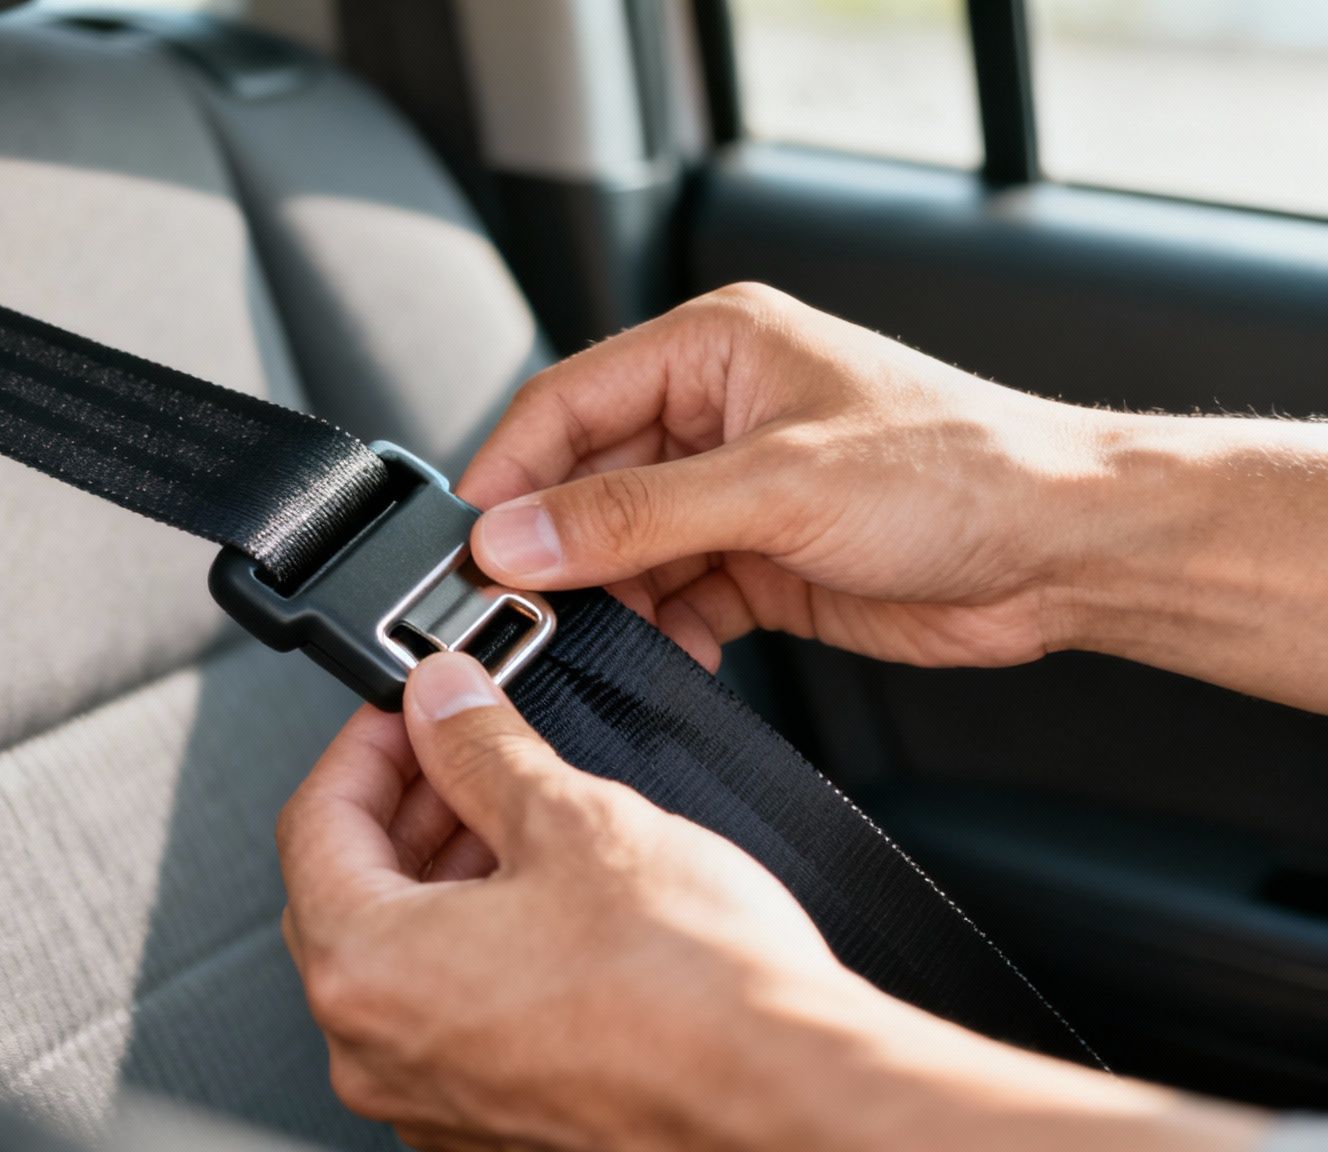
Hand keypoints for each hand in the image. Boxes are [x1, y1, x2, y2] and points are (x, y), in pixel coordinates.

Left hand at [276, 654, 1267, 1150]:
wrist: (791, 1102)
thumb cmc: (693, 994)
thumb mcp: (575, 820)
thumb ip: (482, 748)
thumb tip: (442, 702)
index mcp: (365, 970)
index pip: (313, 823)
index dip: (364, 745)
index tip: (405, 710)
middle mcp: (377, 1052)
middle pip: (349, 894)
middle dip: (409, 808)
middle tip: (466, 750)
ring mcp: (433, 1104)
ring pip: (405, 962)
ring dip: (446, 879)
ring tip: (524, 818)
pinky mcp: (495, 1130)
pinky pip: (454, 1022)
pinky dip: (481, 954)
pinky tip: (549, 908)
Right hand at [458, 283, 1111, 672]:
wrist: (1067, 550)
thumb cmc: (961, 471)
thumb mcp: (773, 488)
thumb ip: (632, 516)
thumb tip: (516, 537)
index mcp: (711, 350)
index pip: (564, 403)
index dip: (506, 474)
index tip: (467, 547)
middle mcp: (714, 414)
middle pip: (584, 483)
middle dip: (553, 552)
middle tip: (518, 614)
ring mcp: (734, 491)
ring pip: (621, 550)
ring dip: (605, 603)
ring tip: (590, 647)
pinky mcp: (759, 559)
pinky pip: (671, 598)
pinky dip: (657, 634)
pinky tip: (663, 659)